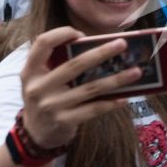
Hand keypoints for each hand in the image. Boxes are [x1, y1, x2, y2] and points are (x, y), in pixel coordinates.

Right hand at [20, 27, 140, 148]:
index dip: (61, 34)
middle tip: (122, 44)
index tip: (80, 33)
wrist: (36, 133)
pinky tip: (124, 98)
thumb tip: (98, 47)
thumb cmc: (46, 97)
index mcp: (31, 70)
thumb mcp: (42, 79)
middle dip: (101, 53)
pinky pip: (93, 109)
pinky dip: (110, 103)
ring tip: (135, 72)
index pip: (42, 43)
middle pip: (74, 65)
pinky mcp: (64, 121)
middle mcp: (38, 87)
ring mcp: (51, 105)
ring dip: (115, 79)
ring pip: (90, 88)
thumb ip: (58, 63)